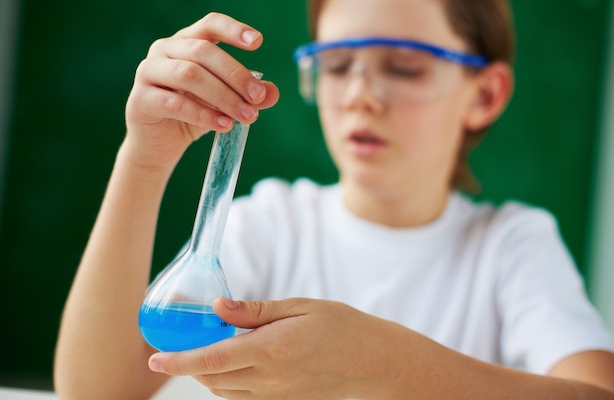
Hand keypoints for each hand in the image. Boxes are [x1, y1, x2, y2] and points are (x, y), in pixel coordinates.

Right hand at [124, 12, 279, 170]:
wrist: (160, 144)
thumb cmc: (194, 113)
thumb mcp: (225, 102)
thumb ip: (247, 95)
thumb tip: (272, 92)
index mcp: (186, 42)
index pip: (209, 25)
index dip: (233, 30)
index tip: (258, 42)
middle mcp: (165, 50)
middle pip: (203, 52)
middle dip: (236, 75)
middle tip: (258, 97)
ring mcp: (149, 72)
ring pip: (189, 75)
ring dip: (223, 96)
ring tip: (247, 116)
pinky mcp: (141, 100)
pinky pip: (175, 103)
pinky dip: (203, 115)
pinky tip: (224, 125)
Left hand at [148, 298, 402, 399]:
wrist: (373, 362)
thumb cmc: (342, 326)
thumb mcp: (300, 307)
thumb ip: (255, 310)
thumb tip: (218, 306)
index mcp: (272, 349)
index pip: (213, 360)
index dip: (179, 361)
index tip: (155, 357)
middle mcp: (270, 379)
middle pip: (213, 379)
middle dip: (190, 364)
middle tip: (182, 341)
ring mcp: (277, 396)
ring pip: (225, 391)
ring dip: (208, 373)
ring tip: (209, 349)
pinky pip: (244, 398)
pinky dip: (229, 383)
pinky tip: (237, 362)